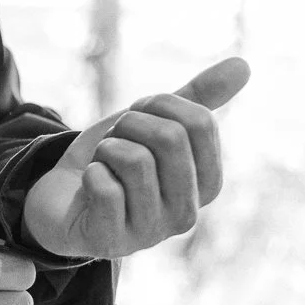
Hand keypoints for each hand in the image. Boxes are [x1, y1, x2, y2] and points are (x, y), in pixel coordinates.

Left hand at [21, 56, 250, 259]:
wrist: (60, 197)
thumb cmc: (116, 159)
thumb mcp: (155, 121)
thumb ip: (199, 97)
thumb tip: (244, 63)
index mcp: (207, 184)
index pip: (201, 123)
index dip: (158, 105)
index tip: (139, 118)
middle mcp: (187, 214)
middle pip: (170, 138)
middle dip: (130, 125)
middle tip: (115, 141)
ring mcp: (150, 233)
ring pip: (135, 160)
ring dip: (107, 149)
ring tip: (104, 165)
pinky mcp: (111, 241)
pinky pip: (105, 188)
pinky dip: (90, 174)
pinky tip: (90, 187)